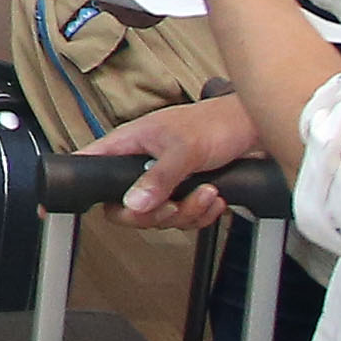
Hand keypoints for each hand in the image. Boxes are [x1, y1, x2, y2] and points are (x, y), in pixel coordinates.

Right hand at [90, 94, 261, 230]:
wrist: (251, 128)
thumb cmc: (215, 123)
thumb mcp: (183, 149)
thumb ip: (158, 178)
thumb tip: (133, 203)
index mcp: (128, 145)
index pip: (91, 168)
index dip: (88, 191)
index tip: (89, 208)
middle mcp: (140, 165)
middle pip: (127, 206)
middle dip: (156, 214)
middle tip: (174, 206)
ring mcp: (163, 180)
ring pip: (159, 215)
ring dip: (188, 212)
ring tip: (206, 193)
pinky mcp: (184, 191)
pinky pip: (184, 217)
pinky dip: (202, 213)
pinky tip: (213, 198)